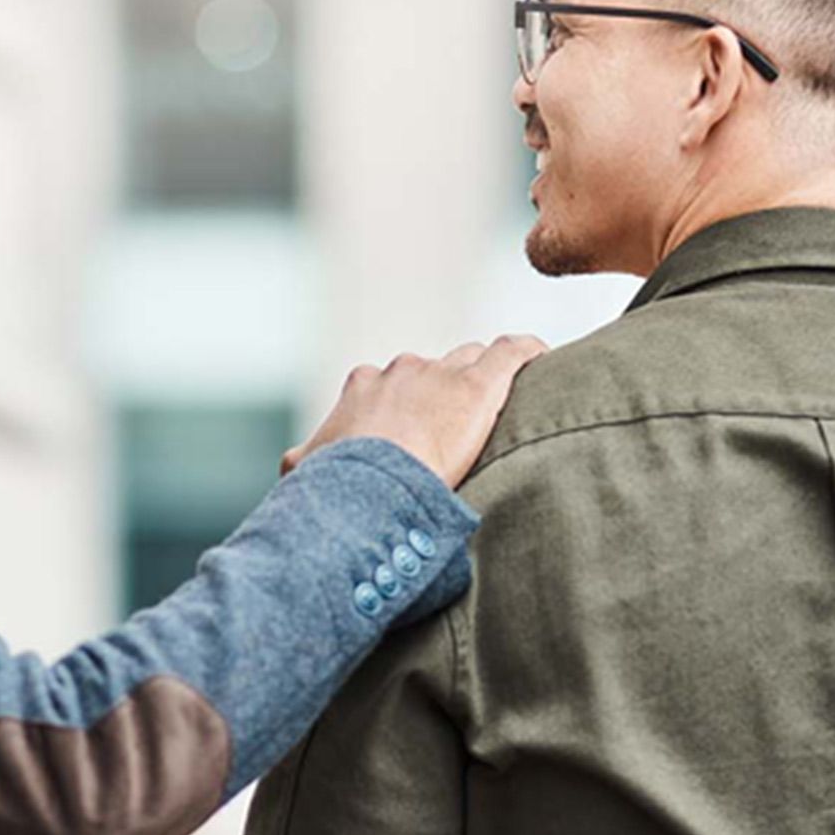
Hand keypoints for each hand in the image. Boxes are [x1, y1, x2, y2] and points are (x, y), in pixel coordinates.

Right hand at [282, 335, 547, 487]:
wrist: (369, 481)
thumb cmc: (336, 482)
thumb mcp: (304, 470)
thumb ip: (303, 462)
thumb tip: (292, 468)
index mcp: (362, 386)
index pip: (392, 382)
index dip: (408, 405)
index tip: (417, 431)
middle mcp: (401, 370)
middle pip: (433, 369)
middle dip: (444, 392)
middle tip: (457, 430)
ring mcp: (441, 373)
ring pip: (471, 359)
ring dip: (483, 378)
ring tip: (504, 406)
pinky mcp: (479, 385)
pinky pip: (512, 353)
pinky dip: (528, 353)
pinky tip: (542, 360)